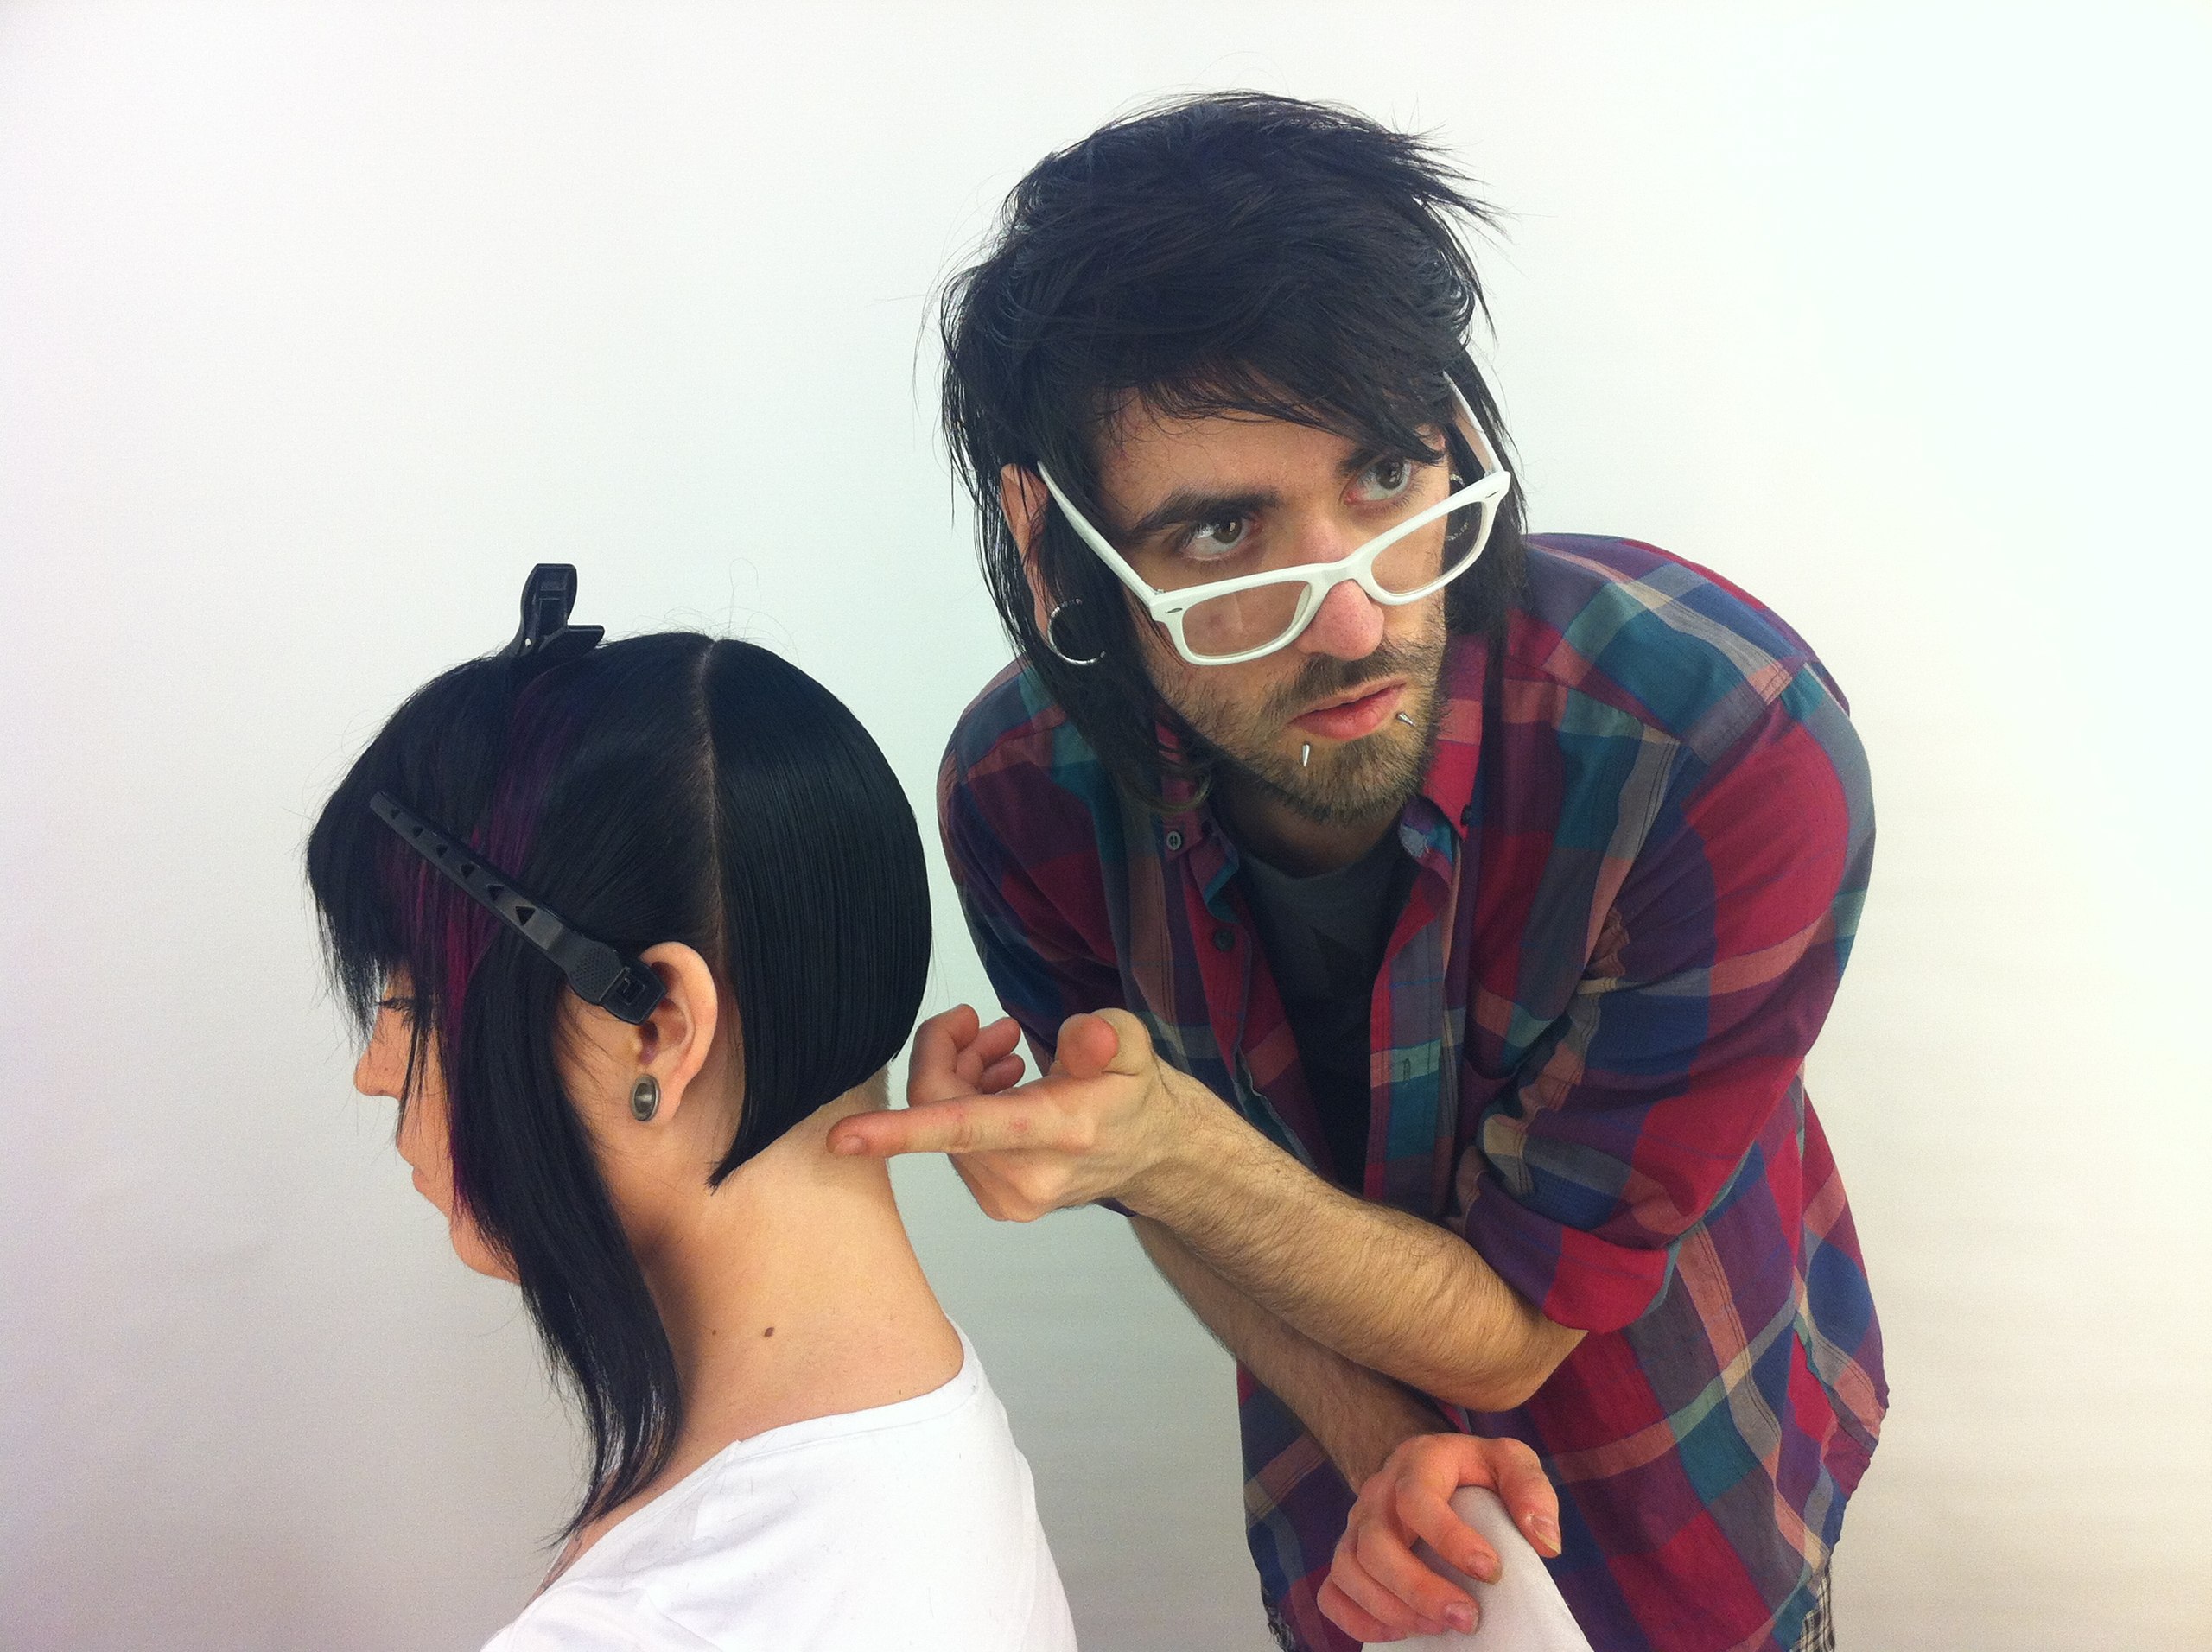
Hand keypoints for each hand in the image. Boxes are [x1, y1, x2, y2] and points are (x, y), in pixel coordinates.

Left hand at [826, 1004, 1204, 1217]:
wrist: (1154, 1156)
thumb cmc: (1136, 1094)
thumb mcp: (1135, 1048)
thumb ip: (1108, 1038)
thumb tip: (1088, 1035)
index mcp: (1059, 1132)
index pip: (964, 1128)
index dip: (898, 1130)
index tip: (841, 1136)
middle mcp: (1027, 1177)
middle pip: (939, 1108)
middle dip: (947, 1053)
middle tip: (983, 1022)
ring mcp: (1009, 1198)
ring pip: (941, 1124)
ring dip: (959, 1076)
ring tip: (1003, 1047)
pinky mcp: (999, 1204)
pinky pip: (953, 1145)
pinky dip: (964, 1106)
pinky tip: (1001, 1083)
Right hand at [1318, 1432, 1560, 1643]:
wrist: (1431, 1465)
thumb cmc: (1475, 1469)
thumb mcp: (1510, 1461)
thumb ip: (1531, 1490)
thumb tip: (1546, 1542)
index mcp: (1418, 1462)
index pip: (1416, 1500)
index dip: (1450, 1539)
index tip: (1492, 1572)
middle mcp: (1378, 1492)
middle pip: (1376, 1544)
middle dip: (1420, 1589)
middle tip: (1467, 1619)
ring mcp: (1356, 1525)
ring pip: (1349, 1570)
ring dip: (1391, 1609)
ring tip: (1440, 1628)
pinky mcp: (1348, 1555)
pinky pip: (1331, 1592)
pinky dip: (1357, 1619)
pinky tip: (1399, 1633)